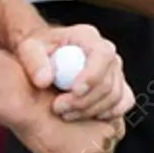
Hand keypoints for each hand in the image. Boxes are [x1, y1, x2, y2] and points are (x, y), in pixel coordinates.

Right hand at [11, 90, 125, 152]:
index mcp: (106, 114)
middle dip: (98, 152)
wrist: (30, 101)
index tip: (95, 137)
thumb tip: (80, 117)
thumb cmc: (45, 93)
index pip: (116, 131)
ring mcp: (89, 150)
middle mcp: (103, 133)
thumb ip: (84, 109)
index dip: (104, 135)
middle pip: (109, 151)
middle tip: (81, 150)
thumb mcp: (75, 96)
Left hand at [15, 24, 133, 121]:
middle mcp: (106, 51)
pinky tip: (89, 116)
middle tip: (59, 108)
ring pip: (115, 95)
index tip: (74, 92)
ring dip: (90, 110)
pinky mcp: (118, 84)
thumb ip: (34, 62)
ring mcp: (114, 69)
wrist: (45, 56)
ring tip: (65, 113)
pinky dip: (110, 112)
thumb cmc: (38, 49)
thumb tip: (45, 80)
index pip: (102, 54)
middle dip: (84, 100)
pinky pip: (125, 101)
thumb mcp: (28, 49)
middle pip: (109, 80)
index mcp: (88, 36)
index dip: (92, 76)